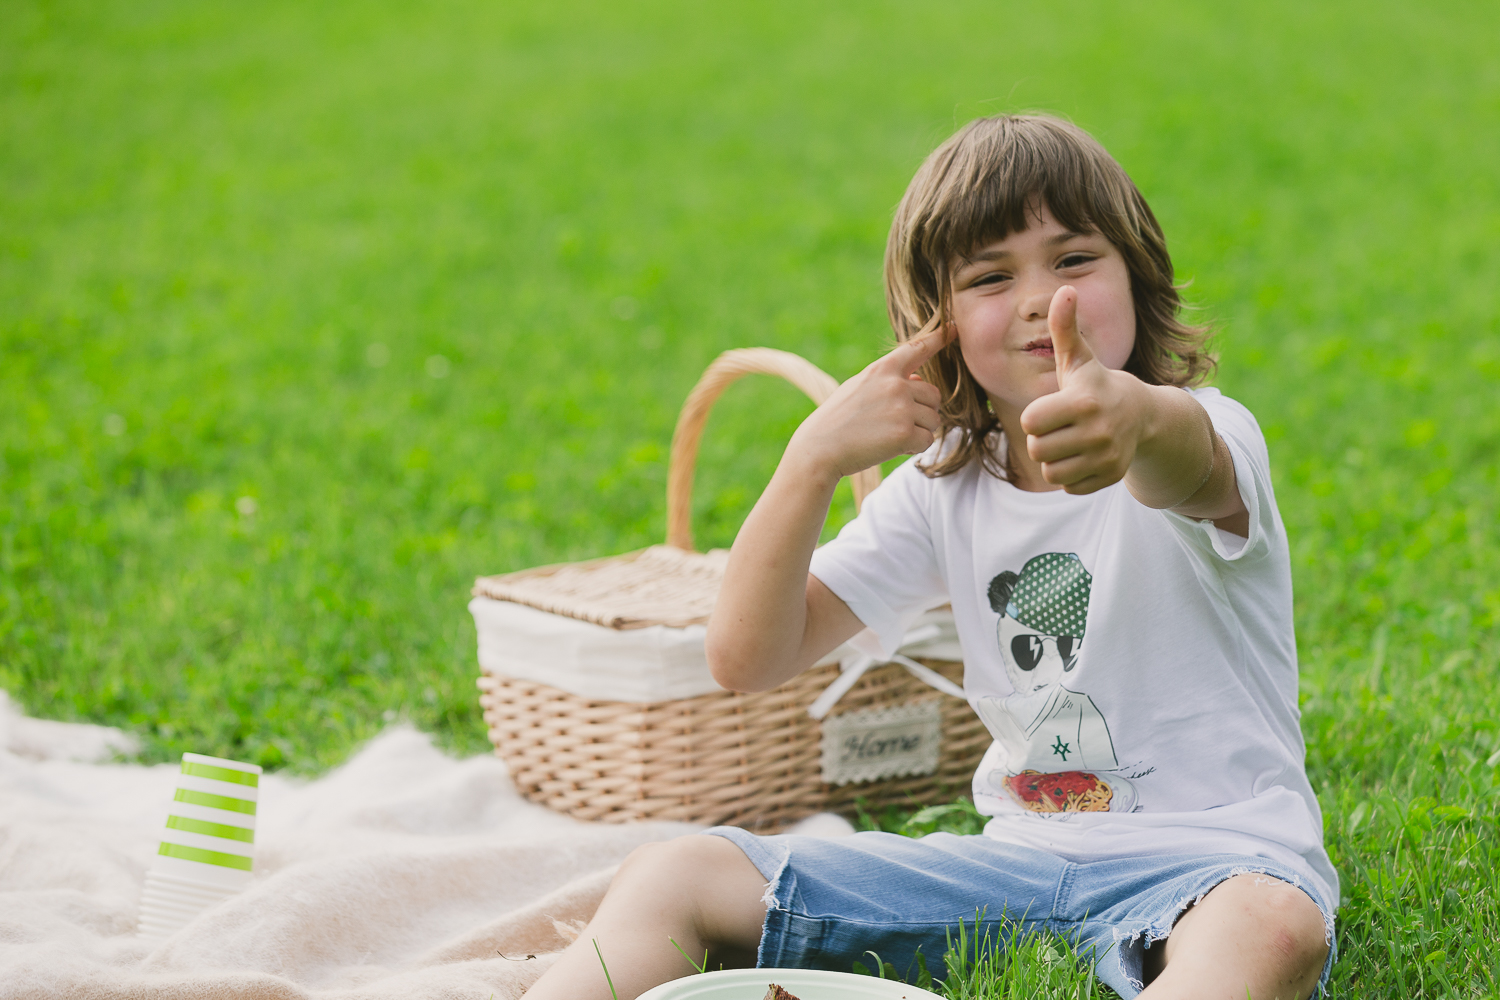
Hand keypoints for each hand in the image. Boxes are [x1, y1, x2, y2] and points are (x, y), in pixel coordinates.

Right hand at [786, 315, 952, 481]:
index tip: (955, 327)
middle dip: (922, 412)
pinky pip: (927, 440)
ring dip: (918, 431)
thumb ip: (890, 382)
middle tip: (893, 424)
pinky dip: (913, 448)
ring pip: (934, 420)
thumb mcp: (859, 389)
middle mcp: (896, 384)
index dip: (938, 338)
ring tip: (887, 435)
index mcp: (882, 369)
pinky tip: (890, 447)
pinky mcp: (905, 433)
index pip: (917, 348)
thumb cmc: (837, 421)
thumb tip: (921, 383)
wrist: (819, 449)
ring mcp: (902, 408)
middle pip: (934, 396)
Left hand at [1019, 286, 1150, 493]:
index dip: (1036, 415)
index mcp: (1083, 402)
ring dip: (1055, 458)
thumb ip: (1064, 327)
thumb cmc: (1096, 383)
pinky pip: (1068, 486)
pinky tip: (1084, 455)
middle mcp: (1097, 433)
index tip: (1052, 407)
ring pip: (1051, 471)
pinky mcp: (1109, 477)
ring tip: (1071, 441)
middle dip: (1043, 438)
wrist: (1141, 415)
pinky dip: (1071, 474)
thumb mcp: (1079, 357)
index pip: (1031, 422)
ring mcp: (1105, 457)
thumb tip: (1065, 289)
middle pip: (1037, 449)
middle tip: (1061, 425)